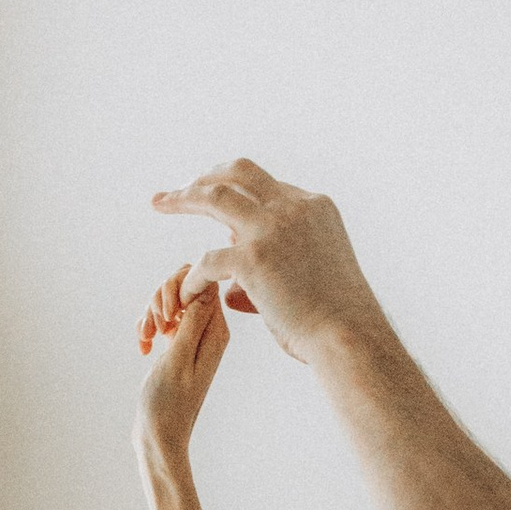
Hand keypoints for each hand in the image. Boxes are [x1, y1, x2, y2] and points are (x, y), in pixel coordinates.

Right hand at [134, 270, 230, 465]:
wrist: (159, 436)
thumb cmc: (168, 404)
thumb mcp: (179, 358)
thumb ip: (194, 319)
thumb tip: (208, 283)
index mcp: (215, 333)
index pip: (204, 282)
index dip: (178, 287)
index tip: (166, 315)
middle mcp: (209, 332)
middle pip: (185, 286)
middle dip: (161, 299)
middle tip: (155, 326)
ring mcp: (193, 337)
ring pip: (170, 300)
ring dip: (151, 313)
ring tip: (145, 338)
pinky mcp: (179, 344)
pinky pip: (163, 319)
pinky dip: (149, 326)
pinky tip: (143, 345)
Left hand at [150, 157, 380, 365]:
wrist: (350, 337)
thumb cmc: (336, 323)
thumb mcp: (312, 281)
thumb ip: (271, 274)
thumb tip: (232, 290)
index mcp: (314, 207)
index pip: (267, 189)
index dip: (242, 199)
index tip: (220, 210)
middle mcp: (292, 207)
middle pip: (239, 172)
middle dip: (207, 175)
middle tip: (182, 187)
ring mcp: (271, 228)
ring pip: (214, 196)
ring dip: (183, 197)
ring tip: (160, 202)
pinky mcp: (253, 258)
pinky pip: (207, 261)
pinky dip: (192, 279)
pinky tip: (182, 295)